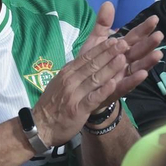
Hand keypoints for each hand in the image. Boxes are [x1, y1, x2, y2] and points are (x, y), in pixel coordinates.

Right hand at [31, 2, 160, 144]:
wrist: (40, 126)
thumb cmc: (53, 104)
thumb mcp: (62, 82)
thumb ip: (75, 71)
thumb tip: (88, 60)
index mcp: (68, 72)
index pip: (87, 56)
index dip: (102, 48)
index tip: (115, 39)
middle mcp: (70, 80)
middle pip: (92, 64)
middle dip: (109, 53)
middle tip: (125, 43)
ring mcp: (74, 94)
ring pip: (94, 78)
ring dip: (109, 68)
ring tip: (123, 59)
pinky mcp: (77, 109)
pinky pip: (92, 98)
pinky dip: (103, 90)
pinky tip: (113, 84)